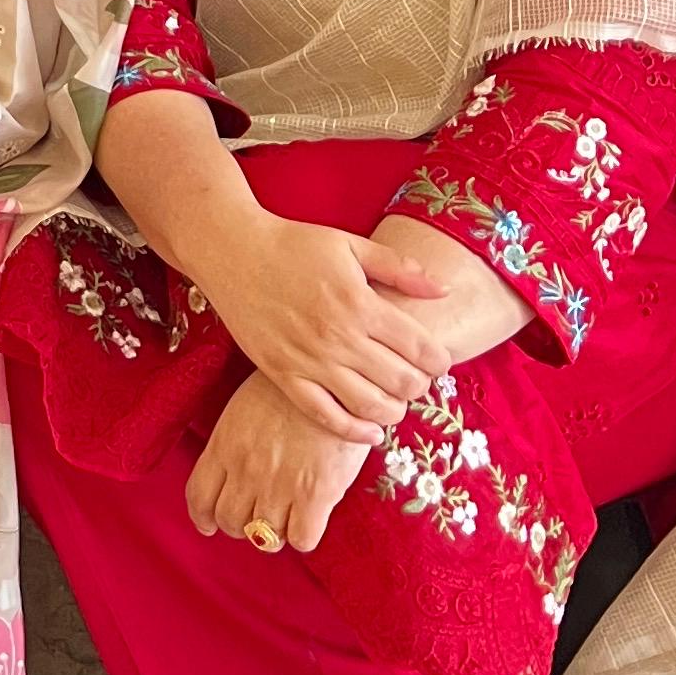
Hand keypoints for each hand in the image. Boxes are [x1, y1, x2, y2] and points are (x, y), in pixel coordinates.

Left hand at [186, 367, 371, 554]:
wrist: (332, 379)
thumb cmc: (288, 390)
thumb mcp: (244, 409)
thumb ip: (233, 444)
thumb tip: (232, 476)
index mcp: (225, 445)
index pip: (199, 497)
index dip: (203, 518)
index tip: (209, 525)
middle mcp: (246, 469)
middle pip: (230, 521)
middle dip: (242, 525)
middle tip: (258, 516)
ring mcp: (280, 484)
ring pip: (264, 537)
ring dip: (274, 533)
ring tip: (286, 516)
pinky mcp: (316, 494)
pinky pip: (302, 539)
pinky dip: (303, 535)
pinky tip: (310, 518)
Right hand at [195, 203, 456, 436]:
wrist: (230, 250)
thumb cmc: (293, 243)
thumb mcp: (350, 244)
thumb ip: (399, 268)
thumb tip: (445, 290)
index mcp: (359, 302)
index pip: (420, 348)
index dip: (439, 361)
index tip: (438, 360)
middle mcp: (338, 336)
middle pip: (402, 382)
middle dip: (420, 386)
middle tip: (416, 379)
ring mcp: (309, 359)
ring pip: (369, 405)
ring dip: (394, 411)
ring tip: (395, 401)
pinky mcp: (283, 374)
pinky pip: (325, 416)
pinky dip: (354, 431)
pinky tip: (370, 431)